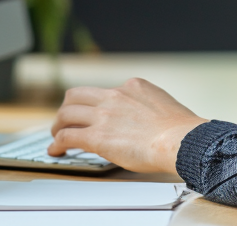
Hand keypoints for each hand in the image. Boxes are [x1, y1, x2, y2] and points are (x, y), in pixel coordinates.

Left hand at [49, 78, 207, 173]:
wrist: (180, 139)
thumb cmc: (180, 130)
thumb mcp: (162, 104)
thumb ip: (147, 105)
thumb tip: (145, 118)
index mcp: (133, 86)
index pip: (103, 91)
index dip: (95, 105)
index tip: (93, 114)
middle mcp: (115, 96)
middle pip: (76, 95)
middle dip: (67, 108)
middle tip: (65, 120)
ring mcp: (104, 115)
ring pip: (66, 113)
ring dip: (58, 125)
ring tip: (56, 136)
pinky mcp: (97, 136)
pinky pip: (67, 136)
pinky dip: (57, 143)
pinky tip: (56, 150)